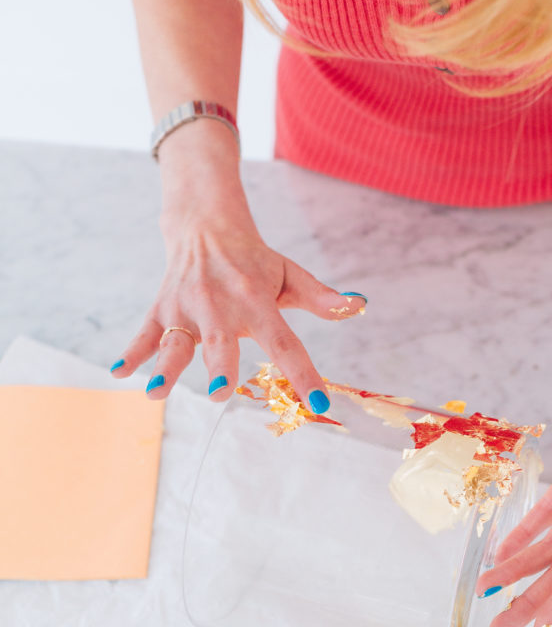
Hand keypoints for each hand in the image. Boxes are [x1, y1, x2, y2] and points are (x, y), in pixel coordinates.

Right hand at [110, 193, 365, 405]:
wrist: (204, 223)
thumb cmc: (253, 260)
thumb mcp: (289, 274)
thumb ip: (321, 297)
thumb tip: (357, 306)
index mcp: (256, 300)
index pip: (285, 342)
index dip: (304, 373)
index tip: (319, 402)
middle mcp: (219, 304)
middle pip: (220, 341)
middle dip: (219, 367)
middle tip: (222, 392)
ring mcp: (186, 307)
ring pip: (176, 342)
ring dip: (166, 367)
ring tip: (155, 393)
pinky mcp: (162, 309)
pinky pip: (144, 333)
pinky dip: (132, 353)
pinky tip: (119, 374)